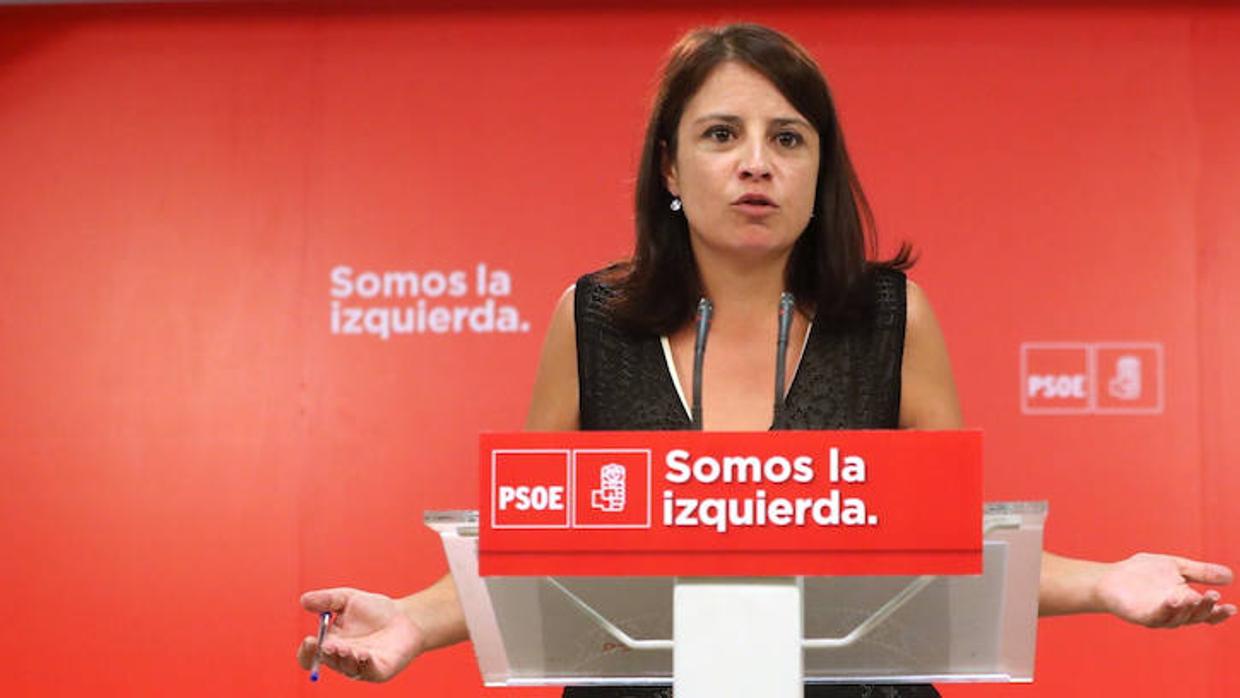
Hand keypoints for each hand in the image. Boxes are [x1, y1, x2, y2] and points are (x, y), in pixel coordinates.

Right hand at [296, 587, 424, 681]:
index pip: (310, 655)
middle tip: (328, 644)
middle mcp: (341, 659)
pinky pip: (368, 671)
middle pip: (327, 662)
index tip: (310, 640)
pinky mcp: (378, 671)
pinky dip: (365, 664)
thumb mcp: (347, 599)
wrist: (406, 617)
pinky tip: (364, 654)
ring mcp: (359, 667)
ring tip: (345, 648)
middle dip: (326, 653)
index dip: (306, 652)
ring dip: (344, 658)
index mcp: (329, 644)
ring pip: (347, 667)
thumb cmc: (374, 610)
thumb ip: (327, 600)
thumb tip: (303, 600)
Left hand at [1095, 553, 1235, 627]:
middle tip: (1212, 596)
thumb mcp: (1176, 567)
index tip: (1231, 607)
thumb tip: (1230, 575)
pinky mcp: (1142, 617)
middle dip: (1205, 608)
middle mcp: (1174, 613)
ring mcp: (1158, 616)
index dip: (1219, 613)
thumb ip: (1201, 572)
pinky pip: (1157, 617)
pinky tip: (1173, 599)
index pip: (1206, 613)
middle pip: (1195, 616)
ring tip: (1195, 596)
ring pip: (1178, 619)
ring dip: (1188, 609)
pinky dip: (1167, 610)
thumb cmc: (1143, 573)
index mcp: (1185, 603)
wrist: (1111, 577)